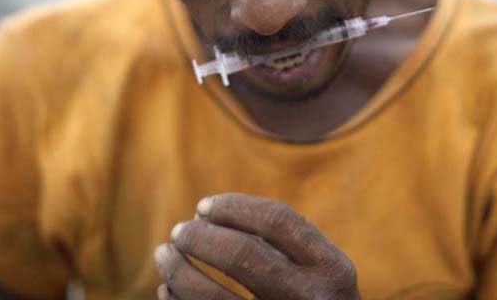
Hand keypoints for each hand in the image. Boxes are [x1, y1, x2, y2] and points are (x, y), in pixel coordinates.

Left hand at [154, 193, 360, 299]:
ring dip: (179, 270)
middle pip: (242, 255)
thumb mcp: (318, 274)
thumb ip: (279, 245)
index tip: (203, 205)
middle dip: (200, 236)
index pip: (278, 221)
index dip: (234, 207)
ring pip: (212, 298)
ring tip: (164, 254)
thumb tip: (205, 216)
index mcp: (333, 269)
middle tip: (179, 231)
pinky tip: (168, 290)